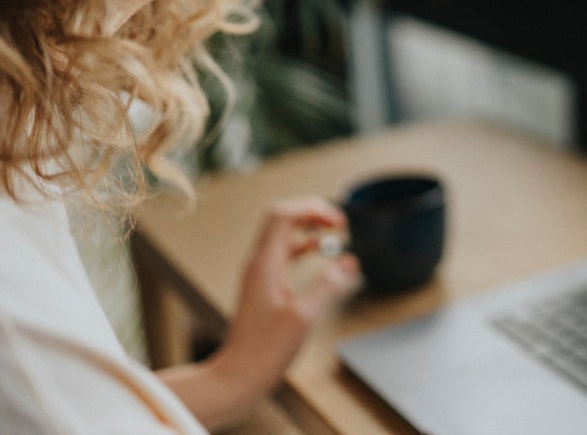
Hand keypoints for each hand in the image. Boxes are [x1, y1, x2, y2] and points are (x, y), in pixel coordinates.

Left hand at [159, 198, 359, 429]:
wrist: (237, 378)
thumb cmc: (263, 352)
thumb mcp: (303, 317)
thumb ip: (328, 286)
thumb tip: (349, 262)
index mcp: (265, 264)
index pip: (284, 215)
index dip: (313, 209)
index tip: (338, 221)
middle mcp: (259, 264)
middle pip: (282, 219)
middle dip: (312, 213)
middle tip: (338, 221)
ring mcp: (260, 276)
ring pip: (284, 236)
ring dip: (309, 228)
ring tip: (333, 231)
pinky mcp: (264, 289)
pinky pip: (285, 255)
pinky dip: (304, 248)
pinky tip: (319, 255)